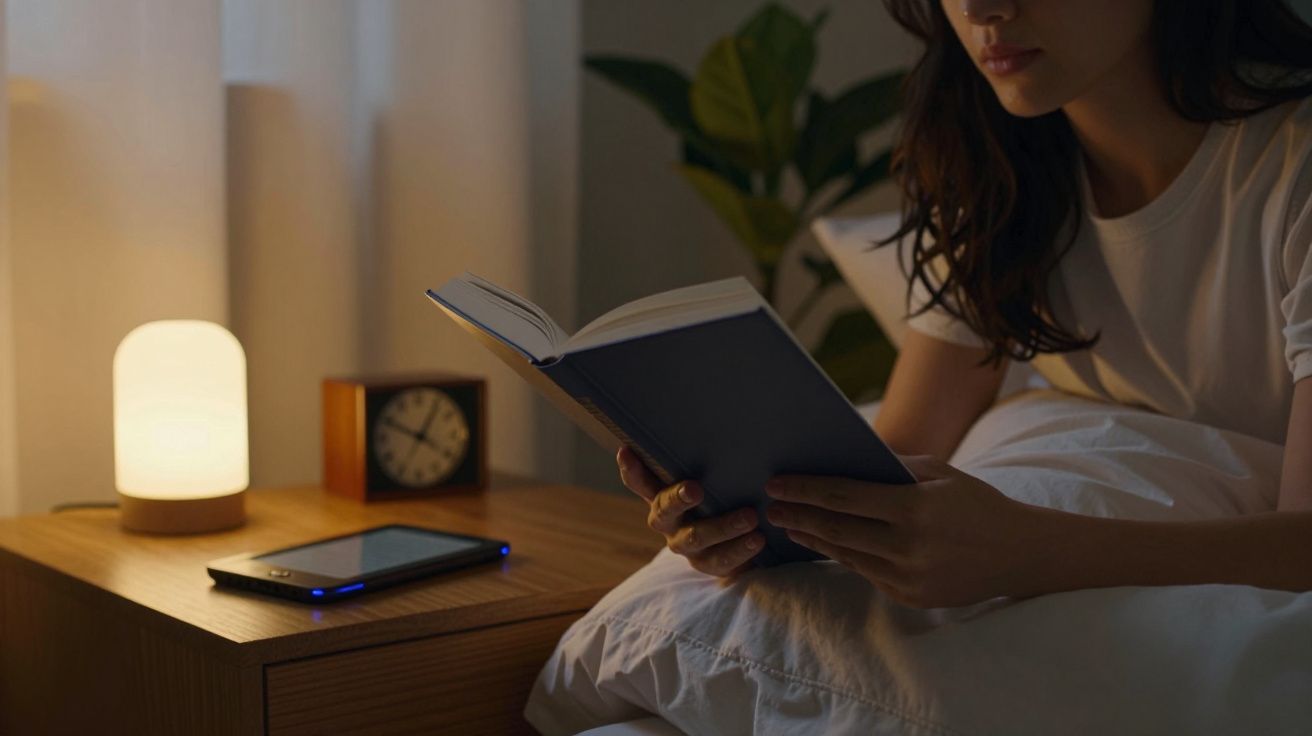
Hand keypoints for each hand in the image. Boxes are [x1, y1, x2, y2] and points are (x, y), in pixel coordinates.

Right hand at [617, 446, 763, 576]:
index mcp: (663, 497)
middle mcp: (668, 521)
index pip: (640, 482)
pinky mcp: (707, 564)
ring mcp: (685, 545)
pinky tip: (757, 538)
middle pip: (663, 511)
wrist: (741, 544)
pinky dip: (740, 549)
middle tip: (695, 489)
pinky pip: (720, 560)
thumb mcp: (713, 480)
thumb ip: (707, 462)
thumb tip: (724, 422)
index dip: (631, 469)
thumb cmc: (722, 498)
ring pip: (696, 537)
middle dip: (677, 499)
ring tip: (750, 517)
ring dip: (724, 526)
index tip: (625, 450)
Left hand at [765, 455, 1039, 607]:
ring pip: (846, 555)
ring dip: (813, 539)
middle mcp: (909, 546)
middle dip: (798, 515)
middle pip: (836, 530)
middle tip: (770, 506)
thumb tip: (845, 458)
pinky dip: (842, 556)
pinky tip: (823, 544)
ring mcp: (909, 577)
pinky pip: (867, 572)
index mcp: (914, 509)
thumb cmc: (976, 503)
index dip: (806, 490)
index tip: (776, 484)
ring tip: (788, 524)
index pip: (845, 497)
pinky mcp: (910, 597)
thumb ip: (893, 466)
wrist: (1019, 554)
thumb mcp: (940, 473)